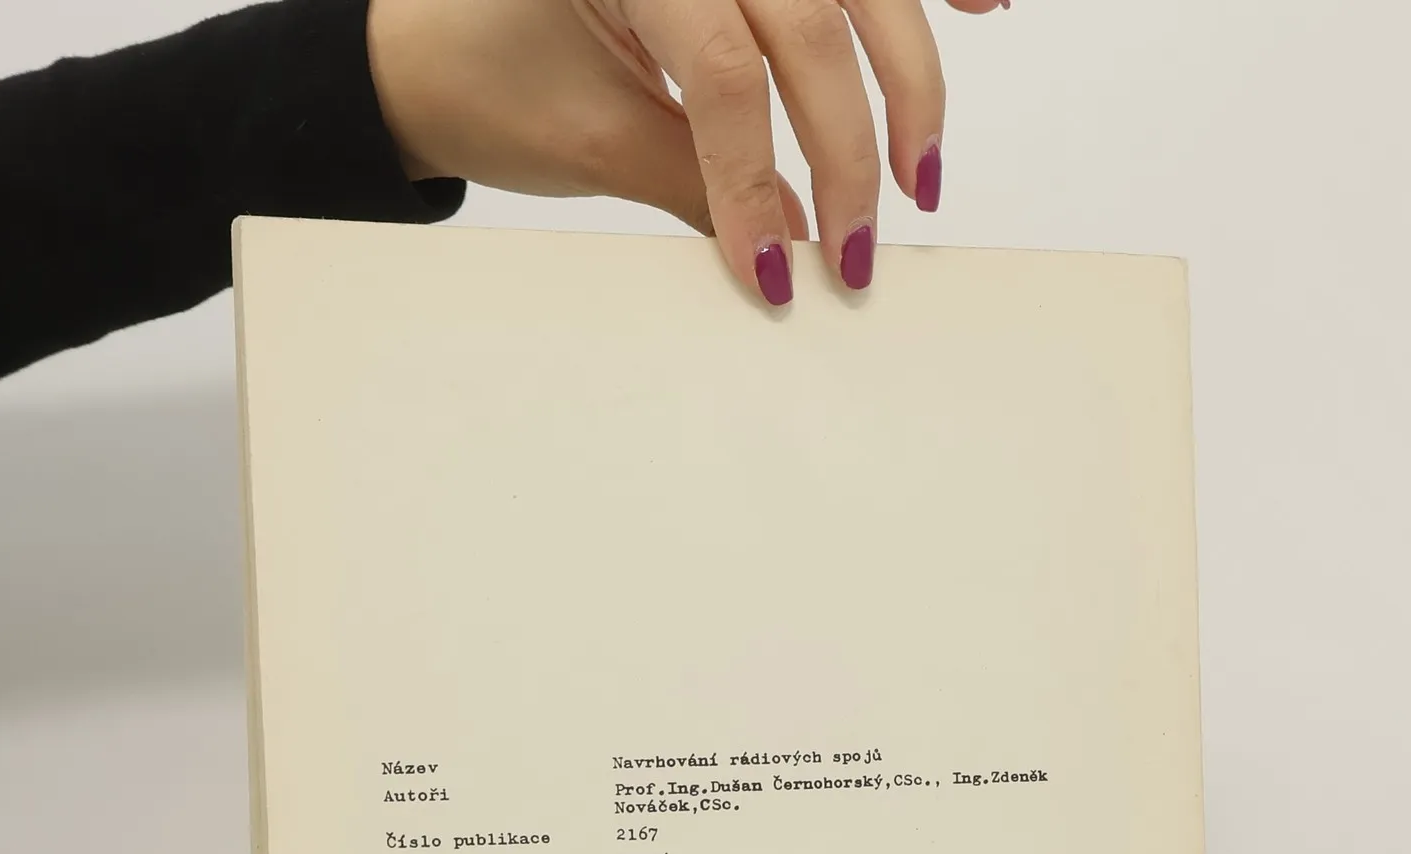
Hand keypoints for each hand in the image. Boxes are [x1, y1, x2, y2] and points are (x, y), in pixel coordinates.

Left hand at [366, 0, 1003, 304]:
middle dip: (850, 144)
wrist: (424, 43)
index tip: (786, 270)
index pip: (723, 72)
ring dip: (906, 67)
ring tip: (924, 168)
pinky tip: (986, 9)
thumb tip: (794, 240)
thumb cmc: (482, 78)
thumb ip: (699, 181)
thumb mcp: (585, 138)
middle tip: (864, 244)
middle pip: (808, 20)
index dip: (760, 179)